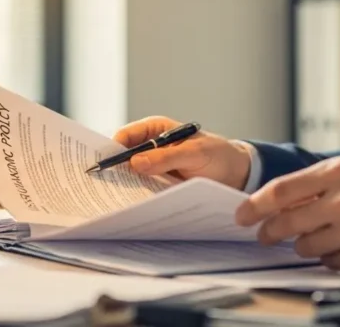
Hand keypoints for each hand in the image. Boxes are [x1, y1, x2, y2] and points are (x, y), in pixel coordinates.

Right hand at [113, 116, 253, 189]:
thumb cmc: (218, 155)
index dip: (111, 149)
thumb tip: (135, 162)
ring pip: (131, 176)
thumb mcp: (196, 153)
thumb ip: (167, 157)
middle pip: (123, 158)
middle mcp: (150, 147)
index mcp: (156, 130)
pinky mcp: (159, 185)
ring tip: (114, 203)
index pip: (125, 136)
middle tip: (103, 188)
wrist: (237, 175)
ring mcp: (153, 167)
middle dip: (114, 171)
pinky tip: (133, 209)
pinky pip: (143, 190)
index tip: (103, 166)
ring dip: (124, 187)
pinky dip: (137, 198)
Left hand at [235, 157, 339, 273]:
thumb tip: (284, 202)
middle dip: (269, 233)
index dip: (255, 206)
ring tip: (324, 237)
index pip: (281, 191)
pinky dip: (333, 258)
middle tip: (265, 236)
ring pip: (306, 247)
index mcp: (338, 173)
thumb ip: (323, 184)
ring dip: (305, 246)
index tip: (241, 215)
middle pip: (286, 223)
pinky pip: (331, 263)